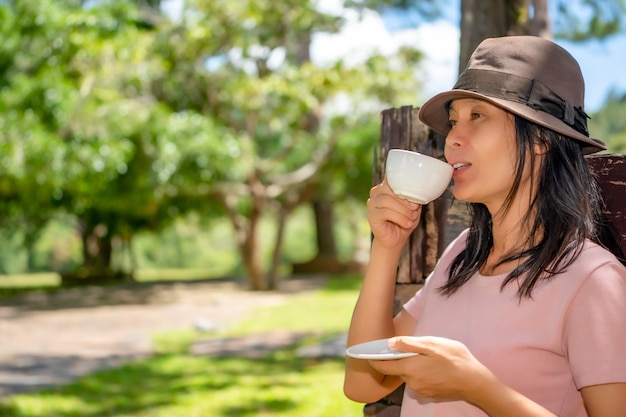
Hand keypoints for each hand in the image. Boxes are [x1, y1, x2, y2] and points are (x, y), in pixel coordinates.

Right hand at [367, 180, 420, 249]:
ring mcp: (372, 204)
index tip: (414, 192)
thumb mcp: (413, 208)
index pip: (391, 177)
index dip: (403, 181)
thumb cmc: (404, 221)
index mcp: (386, 187)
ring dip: (404, 210)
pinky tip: (407, 223)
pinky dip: (399, 218)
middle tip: (414, 208)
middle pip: (389, 188)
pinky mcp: (371, 216)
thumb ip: (414, 198)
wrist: (395, 240)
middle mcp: (376, 193)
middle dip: (405, 199)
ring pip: (388, 201)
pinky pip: (386, 212)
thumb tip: (421, 191)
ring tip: (412, 218)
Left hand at [369, 336, 492, 401]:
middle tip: (410, 348)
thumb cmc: (455, 359)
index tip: (367, 354)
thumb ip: (409, 344)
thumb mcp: (432, 344)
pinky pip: (419, 381)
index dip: (374, 360)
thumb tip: (390, 343)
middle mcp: (412, 382)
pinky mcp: (430, 394)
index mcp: (410, 368)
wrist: (475, 381)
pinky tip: (434, 367)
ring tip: (428, 356)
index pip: (384, 366)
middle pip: (398, 370)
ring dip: (413, 366)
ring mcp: (421, 390)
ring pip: (410, 375)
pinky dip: (422, 373)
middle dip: (399, 359)